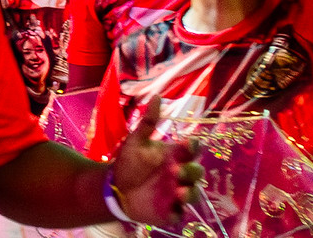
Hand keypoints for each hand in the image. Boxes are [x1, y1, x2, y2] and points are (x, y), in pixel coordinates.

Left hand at [109, 99, 201, 225]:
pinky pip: (179, 214)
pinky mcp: (170, 211)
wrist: (115, 187)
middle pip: (197, 172)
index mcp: (175, 156)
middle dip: (191, 171)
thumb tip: (158, 97)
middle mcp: (180, 174)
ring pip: (193, 194)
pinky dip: (178, 212)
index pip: (193, 150)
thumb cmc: (129, 163)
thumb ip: (148, 122)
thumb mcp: (136, 141)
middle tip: (177, 170)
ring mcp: (177, 194)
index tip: (189, 144)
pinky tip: (173, 209)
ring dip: (189, 193)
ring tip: (179, 191)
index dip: (193, 147)